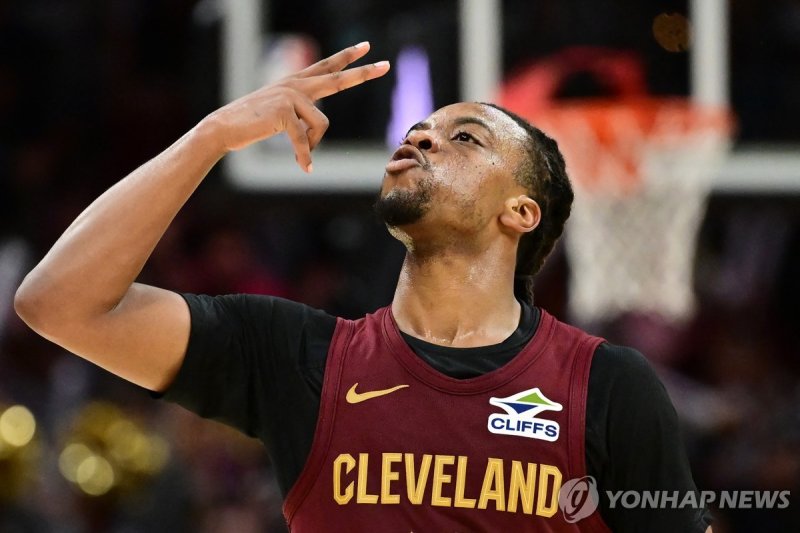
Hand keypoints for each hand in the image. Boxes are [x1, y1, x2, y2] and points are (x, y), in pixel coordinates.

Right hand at [203, 41, 389, 171]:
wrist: (224, 128)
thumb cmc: (252, 124)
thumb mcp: (281, 115)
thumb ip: (301, 115)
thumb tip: (317, 132)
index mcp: (296, 82)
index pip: (327, 66)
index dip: (347, 57)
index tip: (367, 47)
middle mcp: (296, 85)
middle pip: (338, 79)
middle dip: (363, 73)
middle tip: (387, 65)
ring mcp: (290, 96)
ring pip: (321, 125)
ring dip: (311, 145)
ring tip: (300, 154)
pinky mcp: (284, 112)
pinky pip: (304, 140)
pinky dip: (304, 156)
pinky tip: (305, 168)